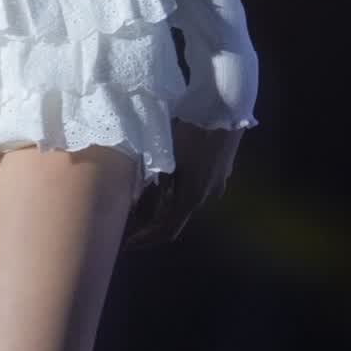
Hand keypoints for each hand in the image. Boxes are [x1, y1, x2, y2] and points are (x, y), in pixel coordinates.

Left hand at [121, 118, 244, 250]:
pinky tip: (167, 176)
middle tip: (129, 216)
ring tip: (143, 195)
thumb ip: (154, 185)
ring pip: (187, 199)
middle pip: (176, 216)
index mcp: (192, 197)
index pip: (166, 230)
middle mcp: (208, 197)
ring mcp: (218, 184)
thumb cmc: (189, 130)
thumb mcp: (165, 157)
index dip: (146, 239)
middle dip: (153, 219)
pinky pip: (197, 186)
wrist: (224, 106)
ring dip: (167, 201)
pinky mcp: (222, 170)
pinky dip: (180, 188)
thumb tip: (137, 206)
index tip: (127, 243)